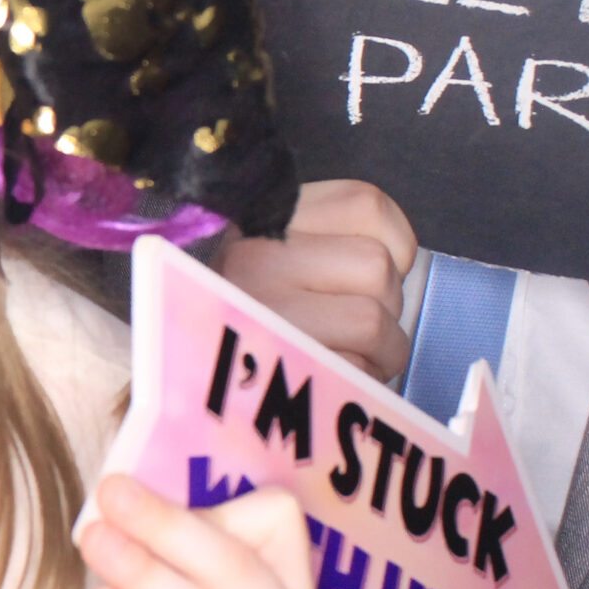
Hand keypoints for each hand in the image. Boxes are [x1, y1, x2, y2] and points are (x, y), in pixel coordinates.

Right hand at [219, 180, 417, 381]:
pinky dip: (358, 383)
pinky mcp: (273, 365)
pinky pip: (355, 371)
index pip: (366, 205)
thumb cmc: (249, 317)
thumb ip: (327, 240)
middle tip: (356, 328)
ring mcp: (260, 312)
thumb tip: (399, 260)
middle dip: (387, 307)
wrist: (189, 372)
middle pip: (377, 267)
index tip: (369, 273)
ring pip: (374, 321)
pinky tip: (332, 380)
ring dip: (381, 352)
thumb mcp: (272, 255)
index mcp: (262, 220)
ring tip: (351, 357)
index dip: (393, 243)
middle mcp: (253, 256)